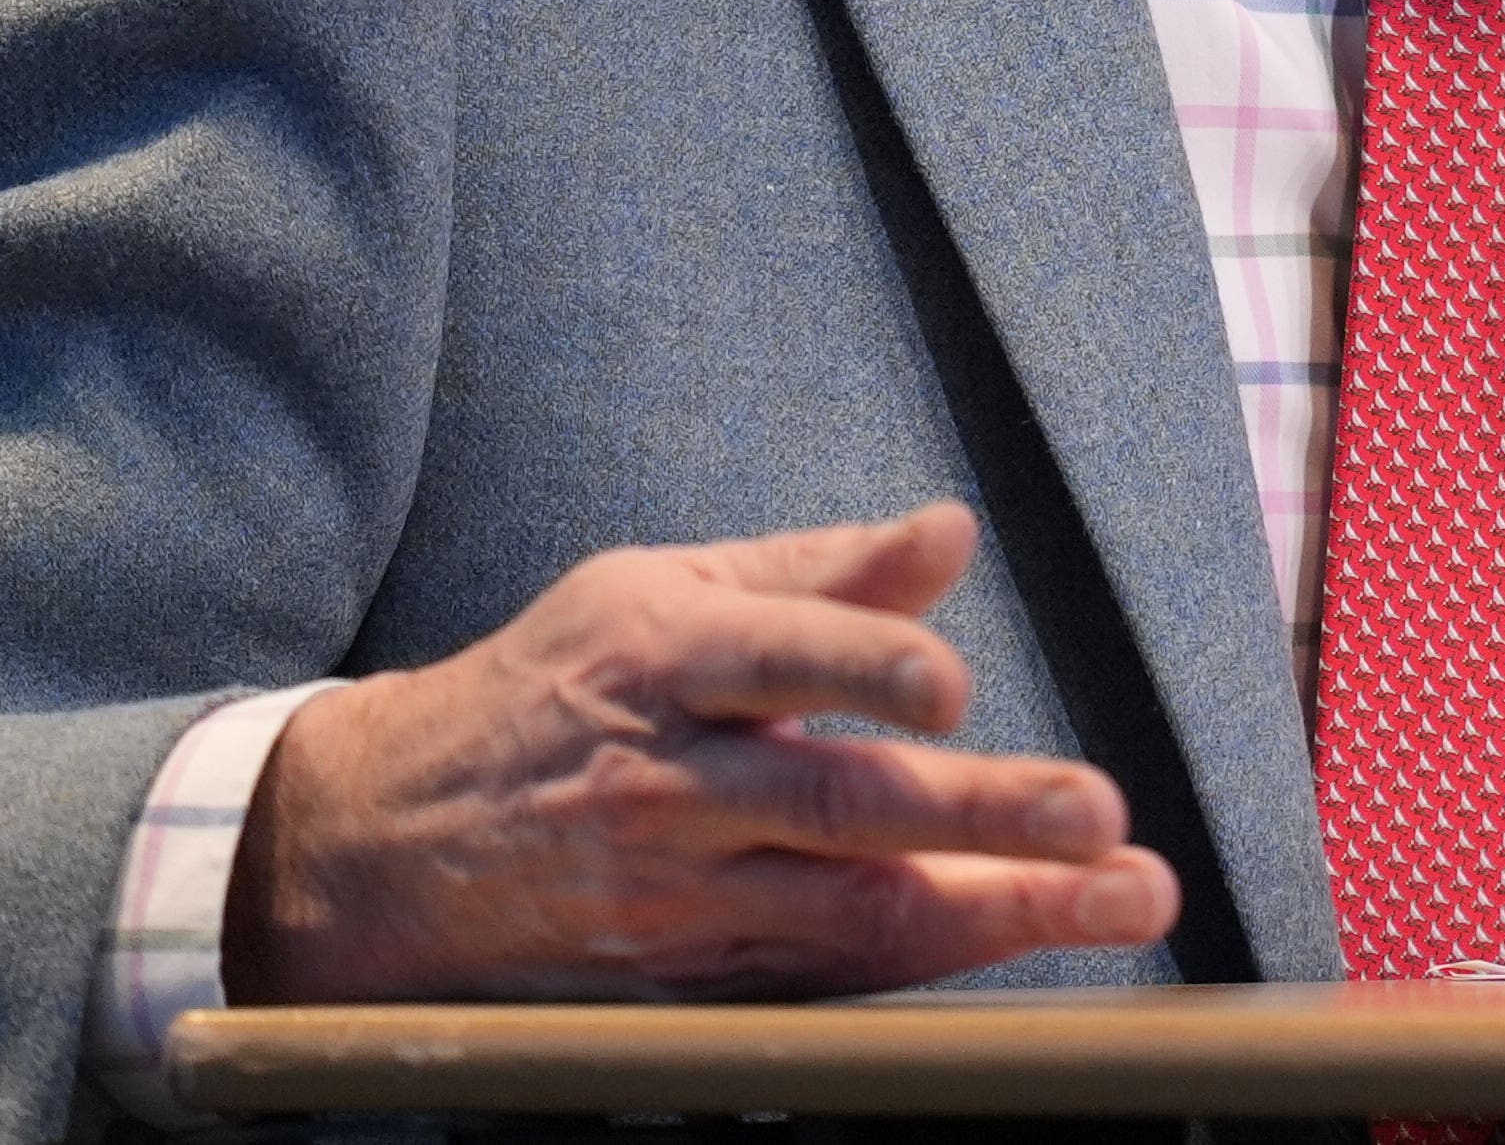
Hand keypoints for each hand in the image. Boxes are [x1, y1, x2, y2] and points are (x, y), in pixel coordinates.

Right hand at [226, 503, 1180, 999]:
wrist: (386, 837)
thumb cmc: (559, 687)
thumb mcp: (665, 592)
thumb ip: (822, 571)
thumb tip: (951, 531)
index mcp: (669, 657)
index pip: (782, 655)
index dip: (870, 664)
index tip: (953, 689)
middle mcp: (674, 779)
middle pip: (842, 803)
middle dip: (987, 815)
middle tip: (1103, 822)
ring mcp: (678, 888)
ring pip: (852, 909)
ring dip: (1000, 909)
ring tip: (1118, 898)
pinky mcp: (684, 971)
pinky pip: (825, 973)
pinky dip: (929, 961)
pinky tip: (1024, 942)